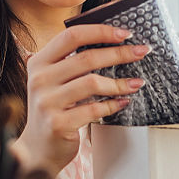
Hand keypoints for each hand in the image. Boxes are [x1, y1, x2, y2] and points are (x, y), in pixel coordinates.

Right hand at [13, 24, 148, 173]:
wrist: (38, 147)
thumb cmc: (53, 109)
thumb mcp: (53, 81)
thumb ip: (71, 62)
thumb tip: (112, 43)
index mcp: (39, 62)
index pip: (71, 36)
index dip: (100, 31)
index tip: (124, 34)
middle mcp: (40, 80)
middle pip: (86, 58)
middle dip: (119, 53)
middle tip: (140, 52)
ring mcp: (47, 102)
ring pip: (92, 82)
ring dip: (120, 82)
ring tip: (136, 83)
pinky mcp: (58, 123)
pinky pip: (93, 109)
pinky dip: (113, 105)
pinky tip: (123, 102)